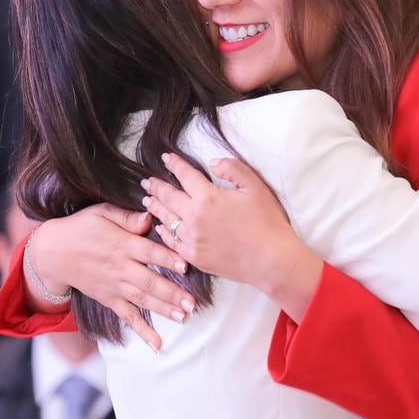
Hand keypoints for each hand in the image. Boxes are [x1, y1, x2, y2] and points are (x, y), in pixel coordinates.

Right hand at [28, 203, 195, 352]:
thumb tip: (150, 216)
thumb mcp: (102, 213)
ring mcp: (115, 286)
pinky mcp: (109, 299)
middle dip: (172, 293)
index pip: (149, 253)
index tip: (186, 266)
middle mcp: (121, 268)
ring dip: (164, 310)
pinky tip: (157, 344)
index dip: (168, 259)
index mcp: (122, 244)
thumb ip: (127, 217)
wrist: (53, 252)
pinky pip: (128, 317)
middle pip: (150, 282)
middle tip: (192, 303)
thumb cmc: (81, 227)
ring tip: (183, 317)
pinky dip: (142, 331)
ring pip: (143, 300)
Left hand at [143, 154, 323, 320]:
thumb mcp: (255, 187)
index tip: (166, 158)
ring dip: (155, 207)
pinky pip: (172, 241)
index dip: (174, 164)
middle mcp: (194, 217)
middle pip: (168, 197)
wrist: (271, 260)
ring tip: (148, 200)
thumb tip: (212, 163)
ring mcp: (192, 239)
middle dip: (156, 186)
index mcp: (208, 196)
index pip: (185, 175)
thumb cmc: (267, 222)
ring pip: (166, 219)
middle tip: (146, 181)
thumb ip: (233, 169)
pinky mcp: (194, 256)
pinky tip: (160, 226)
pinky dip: (163, 231)